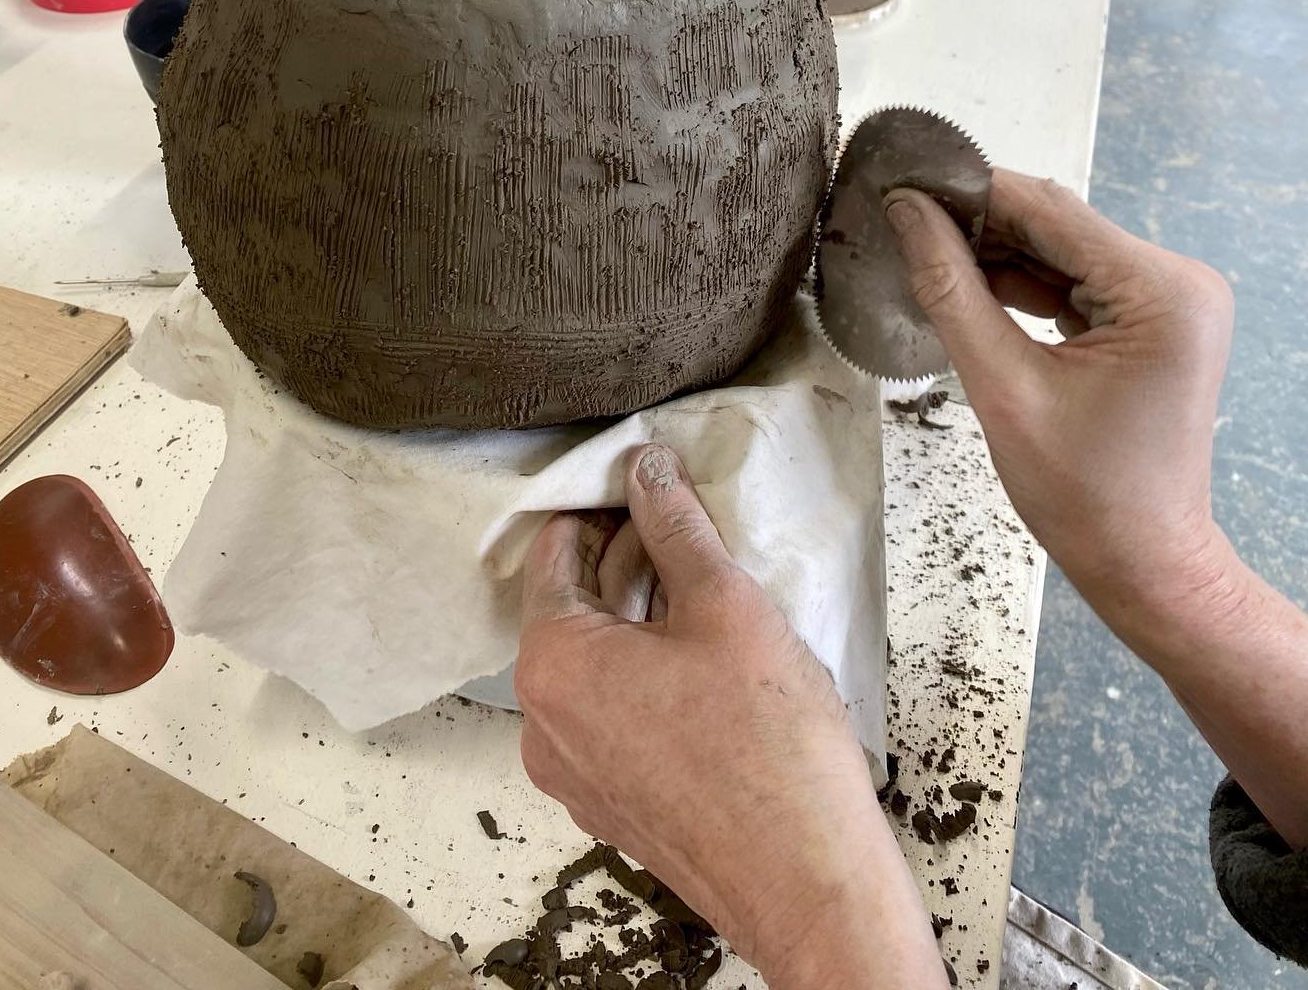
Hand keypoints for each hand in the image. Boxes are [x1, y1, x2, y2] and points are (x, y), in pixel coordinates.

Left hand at [515, 444, 946, 989]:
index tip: (651, 478)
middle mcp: (541, 722)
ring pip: (594, 661)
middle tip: (690, 525)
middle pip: (572, 604)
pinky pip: (611, 714)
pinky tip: (707, 660)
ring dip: (640, 614)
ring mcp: (573, 773)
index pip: (555, 548)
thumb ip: (675, 525)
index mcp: (552, 664)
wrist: (807, 882)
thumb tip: (647, 467)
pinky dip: (645, 673)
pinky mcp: (611, 804)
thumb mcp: (724, 604)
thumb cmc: (768, 745)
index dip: (604, 502)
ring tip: (706, 587)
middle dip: (627, 557)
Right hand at [883, 169, 1235, 632]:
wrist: (1145, 563)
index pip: (1049, 210)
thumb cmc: (1084, 496)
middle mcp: (1178, 281)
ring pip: (1060, 249)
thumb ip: (951, 289)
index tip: (901, 179)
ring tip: (919, 247)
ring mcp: (1170, 299)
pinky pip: (1075, 279)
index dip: (970, 190)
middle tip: (897, 215)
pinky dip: (1021, 282)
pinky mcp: (1153, 319)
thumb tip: (907, 211)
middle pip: (1056, 224)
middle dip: (977, 221)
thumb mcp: (1002, 387)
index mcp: (1161, 292)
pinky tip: (964, 282)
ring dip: (993, 250)